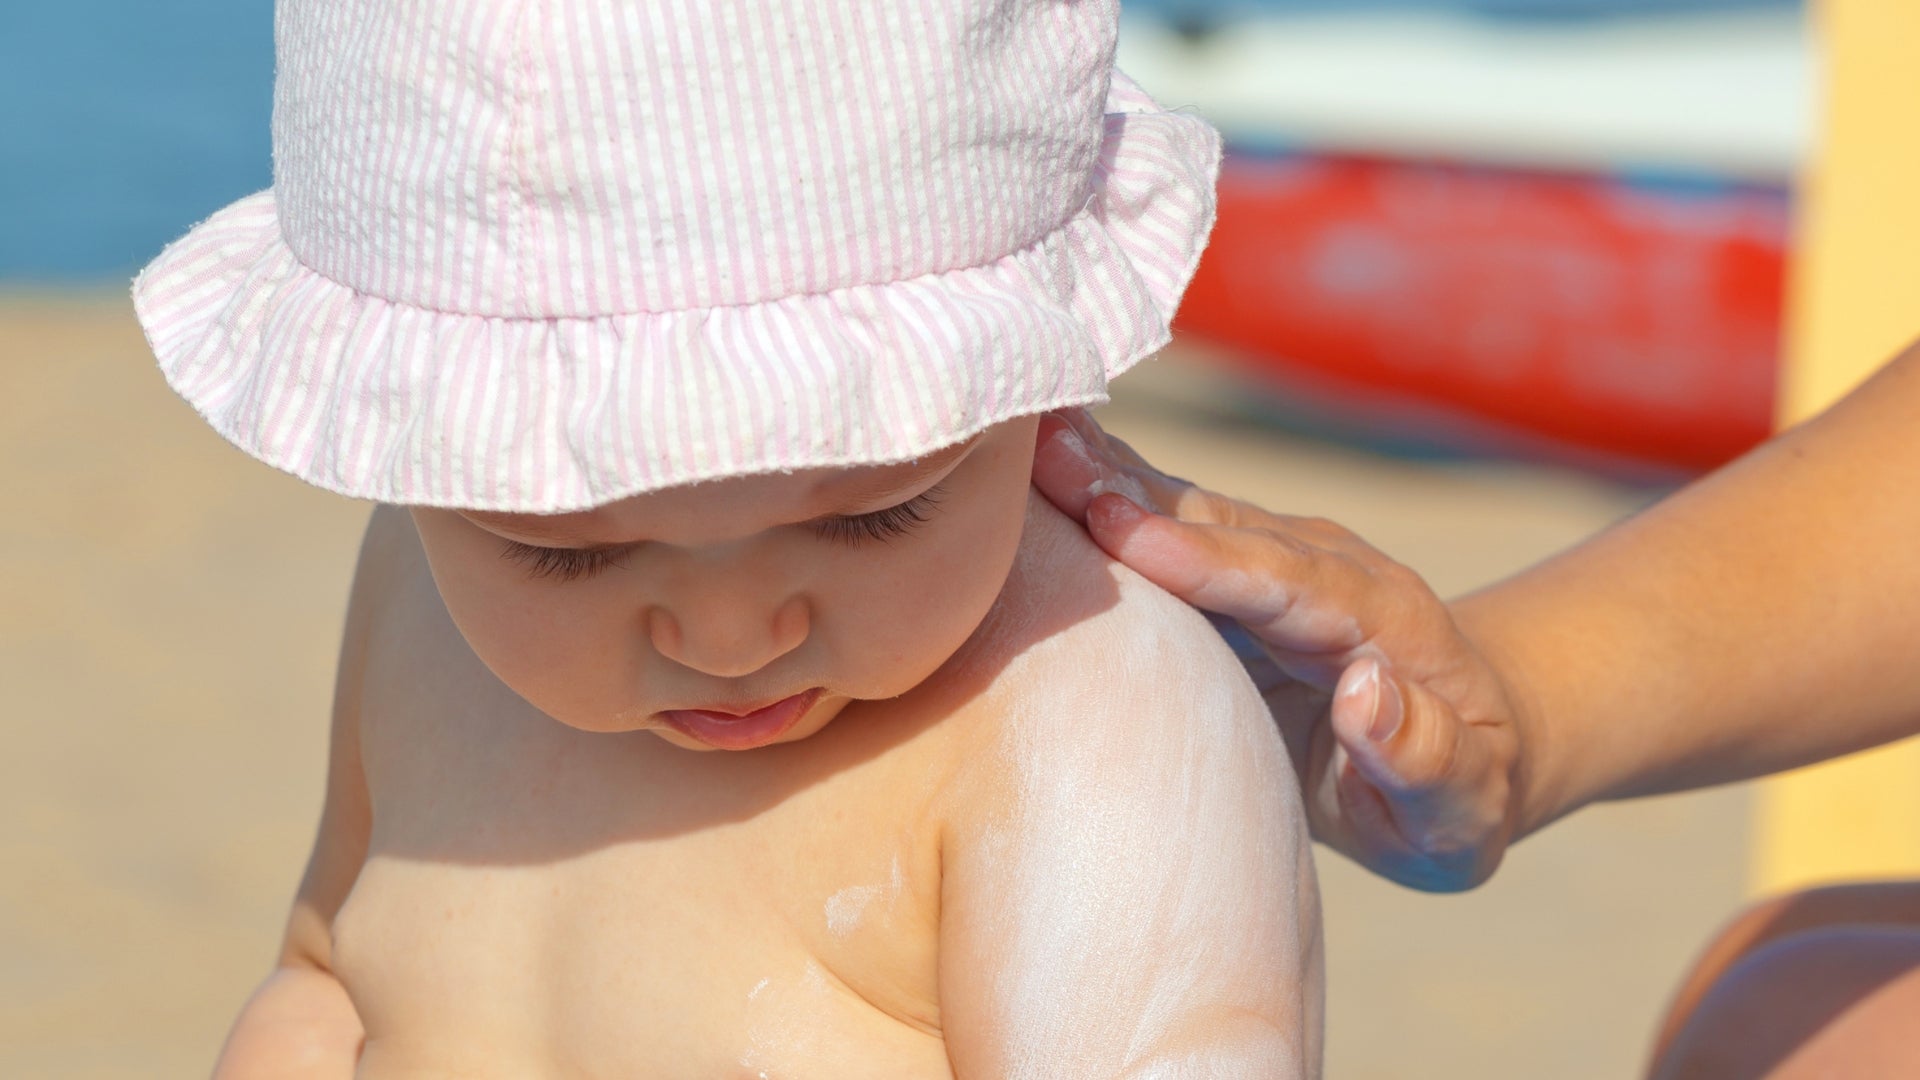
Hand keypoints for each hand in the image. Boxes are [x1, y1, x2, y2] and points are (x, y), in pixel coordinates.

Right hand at [1032, 408, 1526, 890]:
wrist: (1463, 751)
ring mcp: (1272, 562)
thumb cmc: (1457, 795)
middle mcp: (1321, 569)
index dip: (1198, 555)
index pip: (1281, 583)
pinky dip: (1101, 489)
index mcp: (1378, 618)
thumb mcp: (1462, 806)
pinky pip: (1161, 526)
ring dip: (1101, 472)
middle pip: (1217, 523)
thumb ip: (1424, 757)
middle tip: (1036, 450)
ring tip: (1017, 434)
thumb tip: (1367, 693)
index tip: (1116, 526)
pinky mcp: (1231, 574)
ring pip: (1179, 509)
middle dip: (1126, 488)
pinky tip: (1039, 457)